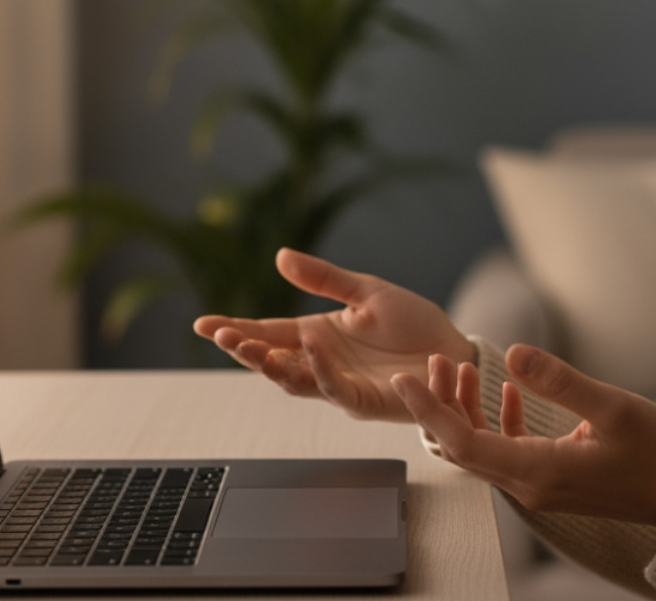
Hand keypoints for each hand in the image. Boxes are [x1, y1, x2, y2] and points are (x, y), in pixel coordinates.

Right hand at [194, 248, 476, 421]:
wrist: (453, 352)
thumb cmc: (414, 325)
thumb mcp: (366, 291)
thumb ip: (324, 278)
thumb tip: (280, 256)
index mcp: (318, 334)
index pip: (268, 331)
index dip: (235, 329)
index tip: (202, 324)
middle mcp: (322, 362)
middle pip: (271, 359)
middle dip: (243, 348)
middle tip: (220, 335)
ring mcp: (339, 383)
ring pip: (292, 379)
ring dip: (268, 364)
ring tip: (245, 344)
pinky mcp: (363, 399)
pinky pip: (333, 386)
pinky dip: (318, 368)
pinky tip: (309, 345)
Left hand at [391, 345, 655, 529]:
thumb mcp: (613, 408)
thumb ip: (560, 380)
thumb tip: (512, 353)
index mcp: (537, 471)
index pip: (461, 442)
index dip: (429, 409)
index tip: (404, 380)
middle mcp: (530, 484)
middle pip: (462, 447)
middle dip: (440, 404)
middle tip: (432, 361)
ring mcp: (540, 485)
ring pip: (482, 449)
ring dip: (467, 410)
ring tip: (462, 367)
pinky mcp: (552, 479)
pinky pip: (508, 452)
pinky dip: (497, 421)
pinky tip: (509, 391)